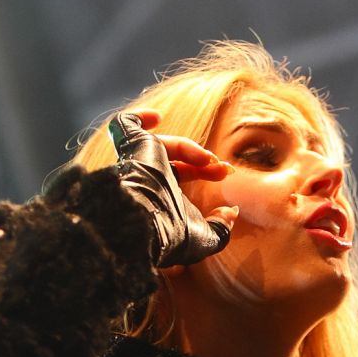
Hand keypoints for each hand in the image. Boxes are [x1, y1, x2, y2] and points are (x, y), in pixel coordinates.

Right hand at [109, 111, 238, 267]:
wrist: (142, 229)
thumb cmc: (170, 237)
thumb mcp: (204, 238)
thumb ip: (221, 228)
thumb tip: (232, 213)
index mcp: (159, 196)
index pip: (183, 173)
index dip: (206, 170)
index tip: (227, 173)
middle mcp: (145, 179)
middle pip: (175, 159)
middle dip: (203, 161)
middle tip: (224, 168)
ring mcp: (137, 162)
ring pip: (162, 143)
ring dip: (190, 148)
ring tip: (207, 160)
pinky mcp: (132, 148)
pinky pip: (125, 125)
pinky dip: (139, 118)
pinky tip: (157, 118)